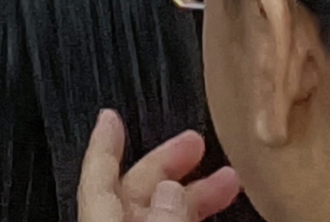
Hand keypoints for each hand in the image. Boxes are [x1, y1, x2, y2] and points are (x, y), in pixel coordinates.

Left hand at [77, 112, 240, 221]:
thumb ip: (164, 217)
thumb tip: (172, 189)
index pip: (98, 175)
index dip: (105, 143)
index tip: (110, 116)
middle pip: (137, 191)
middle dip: (170, 164)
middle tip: (198, 142)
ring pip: (163, 214)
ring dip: (195, 196)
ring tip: (231, 181)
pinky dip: (193, 219)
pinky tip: (219, 213)